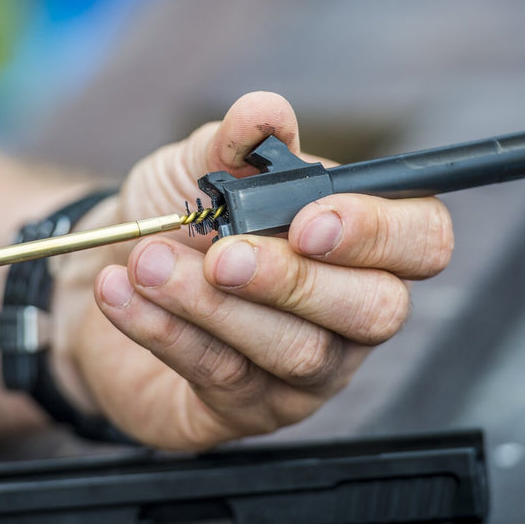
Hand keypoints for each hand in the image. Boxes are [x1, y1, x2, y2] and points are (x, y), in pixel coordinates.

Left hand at [53, 92, 453, 449]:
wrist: (101, 279)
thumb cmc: (175, 222)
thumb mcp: (199, 169)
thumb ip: (237, 142)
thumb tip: (264, 113)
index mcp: (362, 240)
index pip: (423, 241)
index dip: (378, 233)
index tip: (307, 219)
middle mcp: (352, 311)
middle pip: (375, 310)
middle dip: (294, 280)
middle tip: (220, 255)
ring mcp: (310, 371)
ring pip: (296, 350)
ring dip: (213, 305)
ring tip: (148, 265)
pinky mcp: (252, 410)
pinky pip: (225, 378)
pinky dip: (167, 331)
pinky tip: (124, 296)